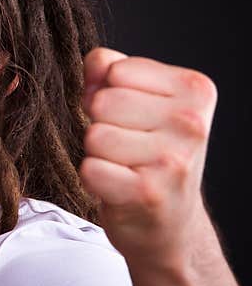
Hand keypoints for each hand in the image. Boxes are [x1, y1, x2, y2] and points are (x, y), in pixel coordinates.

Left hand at [79, 48, 218, 270]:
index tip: (132, 117)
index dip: (108, 92)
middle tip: (126, 146)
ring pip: (94, 135)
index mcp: (195, 89)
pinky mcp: (147, 193)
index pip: (116, 69)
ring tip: (124, 166)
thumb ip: (111, 71)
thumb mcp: (141, 102)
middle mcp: (191, 122)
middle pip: (102, 101)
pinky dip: (94, 179)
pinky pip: (90, 168)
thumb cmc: (150, 154)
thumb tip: (94, 61)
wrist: (169, 223)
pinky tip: (119, 186)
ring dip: (98, 153)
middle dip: (102, 123)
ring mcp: (172, 159)